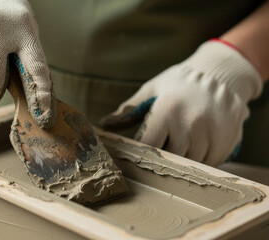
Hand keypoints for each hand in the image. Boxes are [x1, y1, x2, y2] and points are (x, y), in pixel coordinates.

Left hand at [101, 41, 262, 165]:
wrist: (221, 74)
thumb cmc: (179, 83)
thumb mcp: (152, 89)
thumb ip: (129, 109)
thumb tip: (103, 124)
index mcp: (168, 110)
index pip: (148, 145)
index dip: (141, 153)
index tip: (137, 155)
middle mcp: (191, 123)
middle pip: (170, 157)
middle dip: (162, 158)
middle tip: (158, 153)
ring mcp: (212, 133)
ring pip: (191, 163)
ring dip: (182, 162)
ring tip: (178, 148)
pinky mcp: (227, 140)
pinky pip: (210, 163)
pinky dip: (200, 162)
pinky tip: (196, 149)